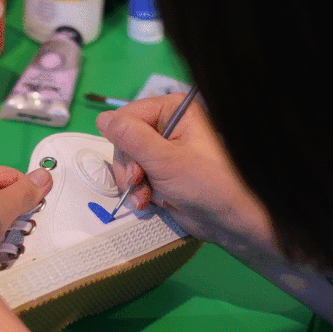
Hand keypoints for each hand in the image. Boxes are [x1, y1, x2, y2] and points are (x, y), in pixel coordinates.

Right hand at [96, 94, 277, 253]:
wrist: (230, 221)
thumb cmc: (208, 186)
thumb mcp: (165, 160)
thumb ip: (131, 138)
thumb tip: (102, 119)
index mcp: (173, 110)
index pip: (127, 116)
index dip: (124, 143)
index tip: (135, 169)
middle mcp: (168, 125)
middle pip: (124, 140)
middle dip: (129, 168)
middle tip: (139, 184)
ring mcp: (164, 149)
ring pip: (127, 161)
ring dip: (132, 183)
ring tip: (146, 197)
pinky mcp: (162, 170)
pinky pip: (136, 175)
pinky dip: (139, 190)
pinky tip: (150, 201)